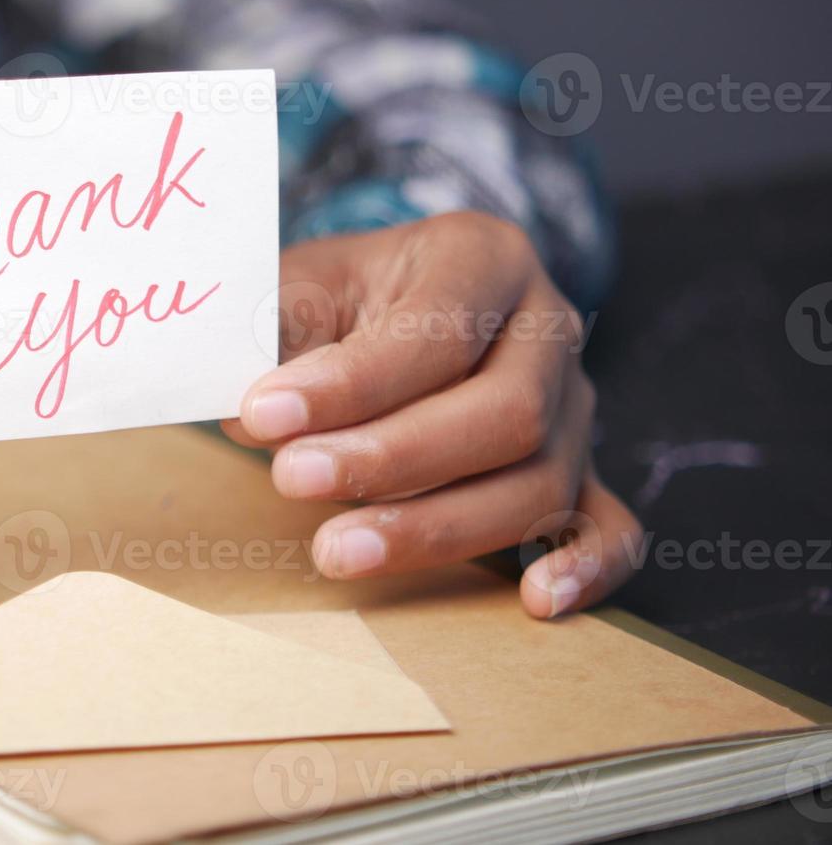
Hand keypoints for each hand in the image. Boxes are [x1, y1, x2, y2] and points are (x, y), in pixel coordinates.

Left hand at [224, 213, 641, 617]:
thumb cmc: (338, 296)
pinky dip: (586, 567)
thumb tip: (249, 416)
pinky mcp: (579, 473)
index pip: (437, 328)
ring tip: (337, 551)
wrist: (384, 303)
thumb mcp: (299, 284)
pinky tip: (536, 600)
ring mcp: (575, 406)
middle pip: (508, 411)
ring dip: (438, 528)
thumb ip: (278, 337)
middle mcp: (548, 327)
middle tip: (291, 479)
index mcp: (483, 257)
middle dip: (393, 459)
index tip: (263, 414)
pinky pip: (608, 527)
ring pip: (541, 481)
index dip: (351, 382)